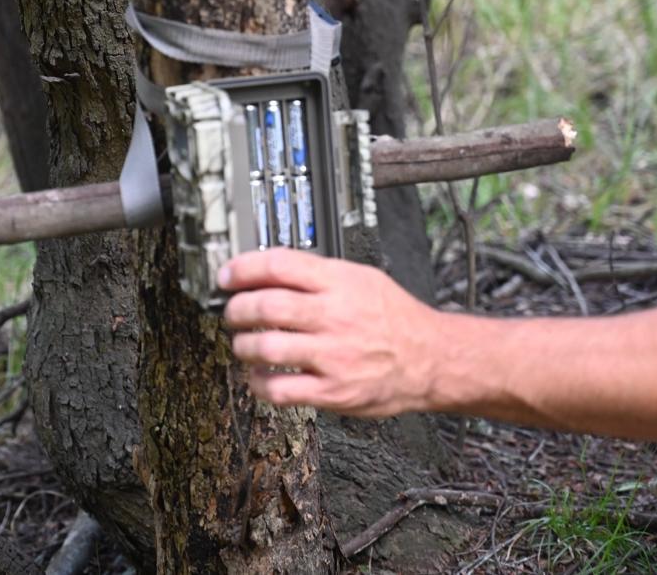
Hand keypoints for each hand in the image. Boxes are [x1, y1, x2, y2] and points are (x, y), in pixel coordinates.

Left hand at [220, 248, 442, 416]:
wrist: (430, 358)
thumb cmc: (395, 318)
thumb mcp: (362, 278)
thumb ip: (317, 274)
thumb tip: (268, 269)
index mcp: (339, 282)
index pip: (278, 265)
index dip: (243, 269)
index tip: (226, 277)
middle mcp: (334, 316)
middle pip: (265, 306)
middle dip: (236, 310)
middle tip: (232, 313)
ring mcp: (332, 356)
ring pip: (266, 348)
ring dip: (243, 346)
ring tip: (243, 344)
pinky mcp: (332, 391)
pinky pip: (279, 389)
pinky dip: (258, 383)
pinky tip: (258, 376)